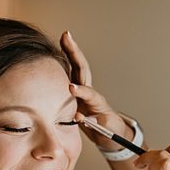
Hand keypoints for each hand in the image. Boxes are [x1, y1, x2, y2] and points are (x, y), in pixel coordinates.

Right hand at [60, 31, 131, 147]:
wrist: (111, 132)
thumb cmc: (108, 132)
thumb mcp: (103, 131)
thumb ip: (91, 124)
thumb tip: (78, 117)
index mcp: (97, 103)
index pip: (89, 93)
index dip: (81, 91)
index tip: (71, 88)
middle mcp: (90, 92)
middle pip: (82, 69)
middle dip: (75, 53)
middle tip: (67, 37)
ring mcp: (83, 90)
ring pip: (76, 68)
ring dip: (70, 52)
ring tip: (64, 37)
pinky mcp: (76, 92)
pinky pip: (70, 73)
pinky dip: (65, 60)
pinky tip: (58, 50)